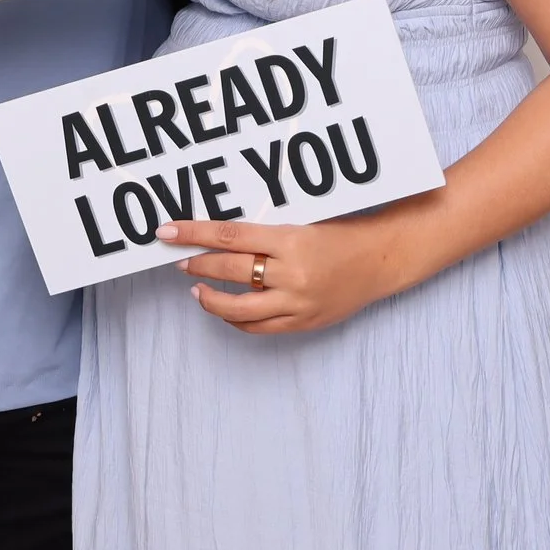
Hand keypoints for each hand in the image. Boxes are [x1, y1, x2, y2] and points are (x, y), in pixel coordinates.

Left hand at [158, 214, 416, 334]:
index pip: (228, 236)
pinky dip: (236, 319)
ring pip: (237, 307)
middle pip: (229, 271)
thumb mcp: (303, 223)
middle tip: (180, 260)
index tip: (167, 231)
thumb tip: (220, 236)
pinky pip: (258, 327)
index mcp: (290, 240)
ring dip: (210, 298)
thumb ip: (266, 233)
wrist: (381, 260)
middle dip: (197, 264)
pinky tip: (226, 309)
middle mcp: (290, 273)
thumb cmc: (342, 233)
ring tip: (197, 289)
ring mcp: (296, 302)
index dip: (193, 234)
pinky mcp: (302, 322)